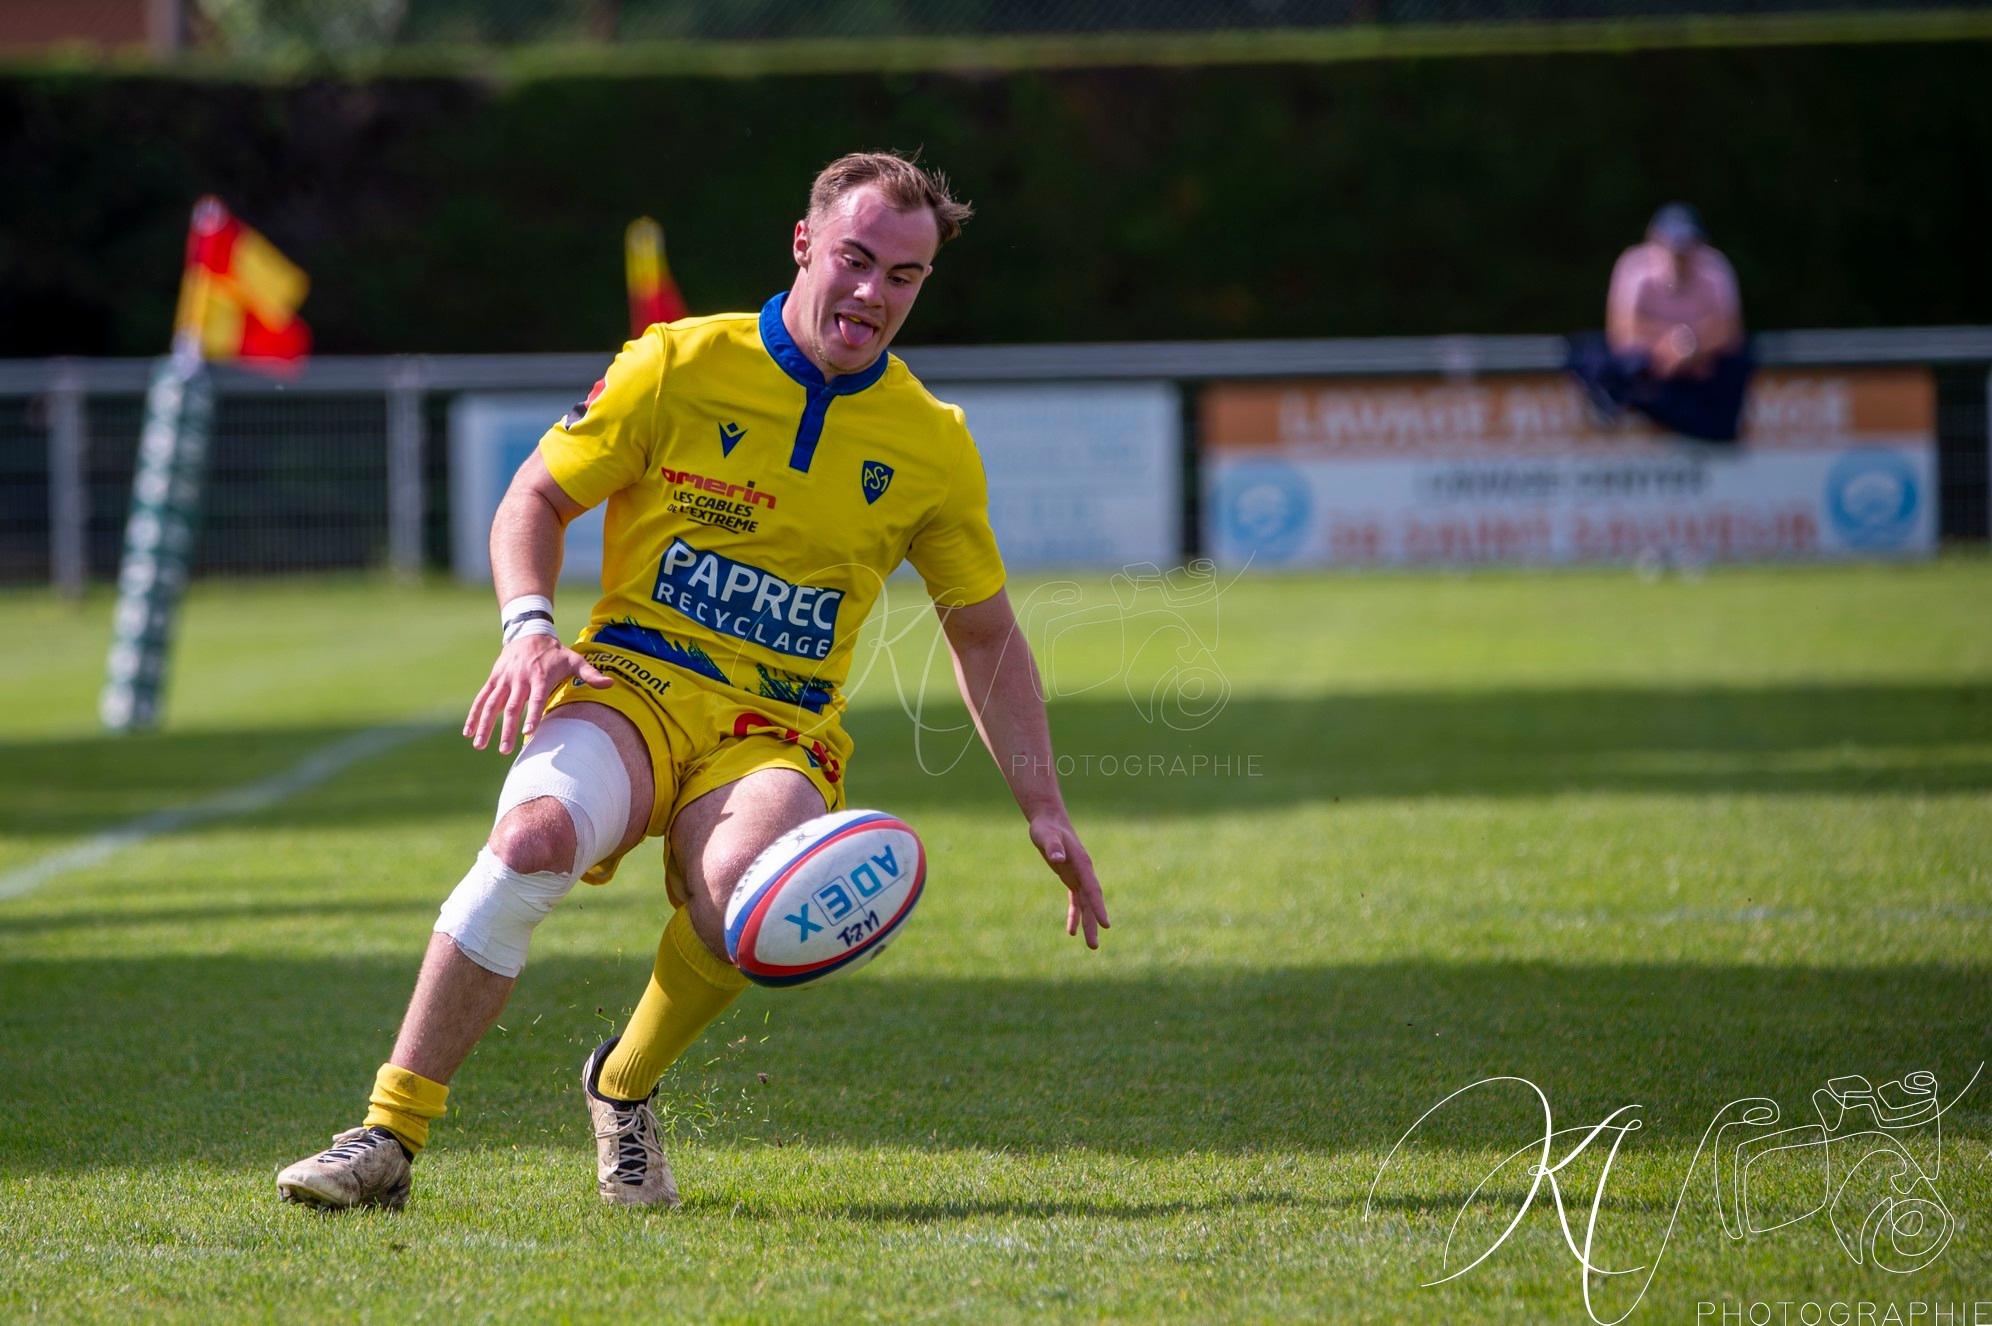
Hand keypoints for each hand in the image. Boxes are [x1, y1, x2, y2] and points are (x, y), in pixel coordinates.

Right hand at [463, 635, 609, 754]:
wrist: (529, 631)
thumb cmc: (555, 652)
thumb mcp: (575, 659)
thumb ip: (590, 675)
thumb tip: (611, 684)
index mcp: (540, 677)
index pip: (536, 699)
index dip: (533, 715)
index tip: (528, 733)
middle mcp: (520, 679)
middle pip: (511, 707)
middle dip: (506, 729)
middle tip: (504, 750)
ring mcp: (504, 679)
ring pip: (492, 704)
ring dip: (485, 725)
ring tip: (479, 745)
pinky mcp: (494, 679)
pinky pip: (482, 698)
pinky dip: (475, 714)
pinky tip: (469, 732)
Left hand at [1029, 812, 1109, 949]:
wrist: (1049, 820)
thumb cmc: (1046, 827)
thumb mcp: (1046, 836)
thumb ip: (1052, 847)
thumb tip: (1057, 858)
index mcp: (1082, 864)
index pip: (1092, 890)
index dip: (1099, 907)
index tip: (1106, 925)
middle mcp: (1084, 872)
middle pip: (1092, 902)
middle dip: (1094, 924)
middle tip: (1094, 946)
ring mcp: (1079, 876)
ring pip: (1086, 904)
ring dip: (1088, 924)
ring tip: (1091, 945)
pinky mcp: (1071, 878)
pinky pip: (1076, 901)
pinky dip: (1075, 915)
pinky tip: (1071, 932)